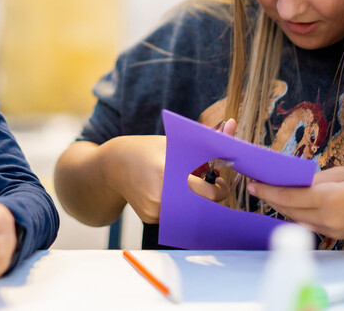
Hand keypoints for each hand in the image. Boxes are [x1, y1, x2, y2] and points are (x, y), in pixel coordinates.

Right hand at [103, 118, 237, 222]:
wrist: (111, 165)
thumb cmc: (145, 149)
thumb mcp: (172, 140)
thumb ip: (204, 137)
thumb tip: (233, 125)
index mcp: (163, 170)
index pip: (204, 185)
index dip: (217, 184)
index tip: (222, 180)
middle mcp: (157, 195)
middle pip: (198, 199)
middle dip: (209, 192)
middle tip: (213, 184)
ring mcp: (153, 210)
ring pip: (188, 209)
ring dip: (195, 200)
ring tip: (192, 187)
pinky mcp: (149, 218)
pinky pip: (175, 214)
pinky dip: (180, 205)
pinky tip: (174, 194)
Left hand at [247, 165, 343, 239]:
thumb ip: (318, 179)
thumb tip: (296, 182)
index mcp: (330, 199)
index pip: (289, 196)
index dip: (268, 190)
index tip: (252, 183)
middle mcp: (328, 219)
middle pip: (289, 210)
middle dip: (271, 198)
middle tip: (255, 186)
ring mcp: (333, 230)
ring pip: (298, 219)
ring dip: (283, 208)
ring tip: (270, 194)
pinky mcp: (339, 235)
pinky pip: (311, 225)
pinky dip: (299, 215)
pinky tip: (292, 205)